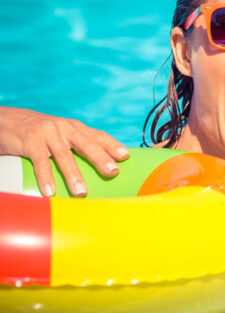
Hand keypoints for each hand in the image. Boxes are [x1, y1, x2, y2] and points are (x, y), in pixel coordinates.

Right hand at [0, 107, 127, 195]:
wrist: (8, 121)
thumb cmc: (40, 134)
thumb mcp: (61, 134)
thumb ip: (76, 145)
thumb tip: (99, 165)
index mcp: (75, 128)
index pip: (98, 135)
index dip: (112, 145)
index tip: (125, 156)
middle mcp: (64, 128)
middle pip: (86, 144)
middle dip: (100, 158)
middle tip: (112, 172)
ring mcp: (47, 134)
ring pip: (64, 155)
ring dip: (73, 174)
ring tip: (81, 191)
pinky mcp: (30, 142)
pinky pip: (40, 162)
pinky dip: (46, 177)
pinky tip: (50, 191)